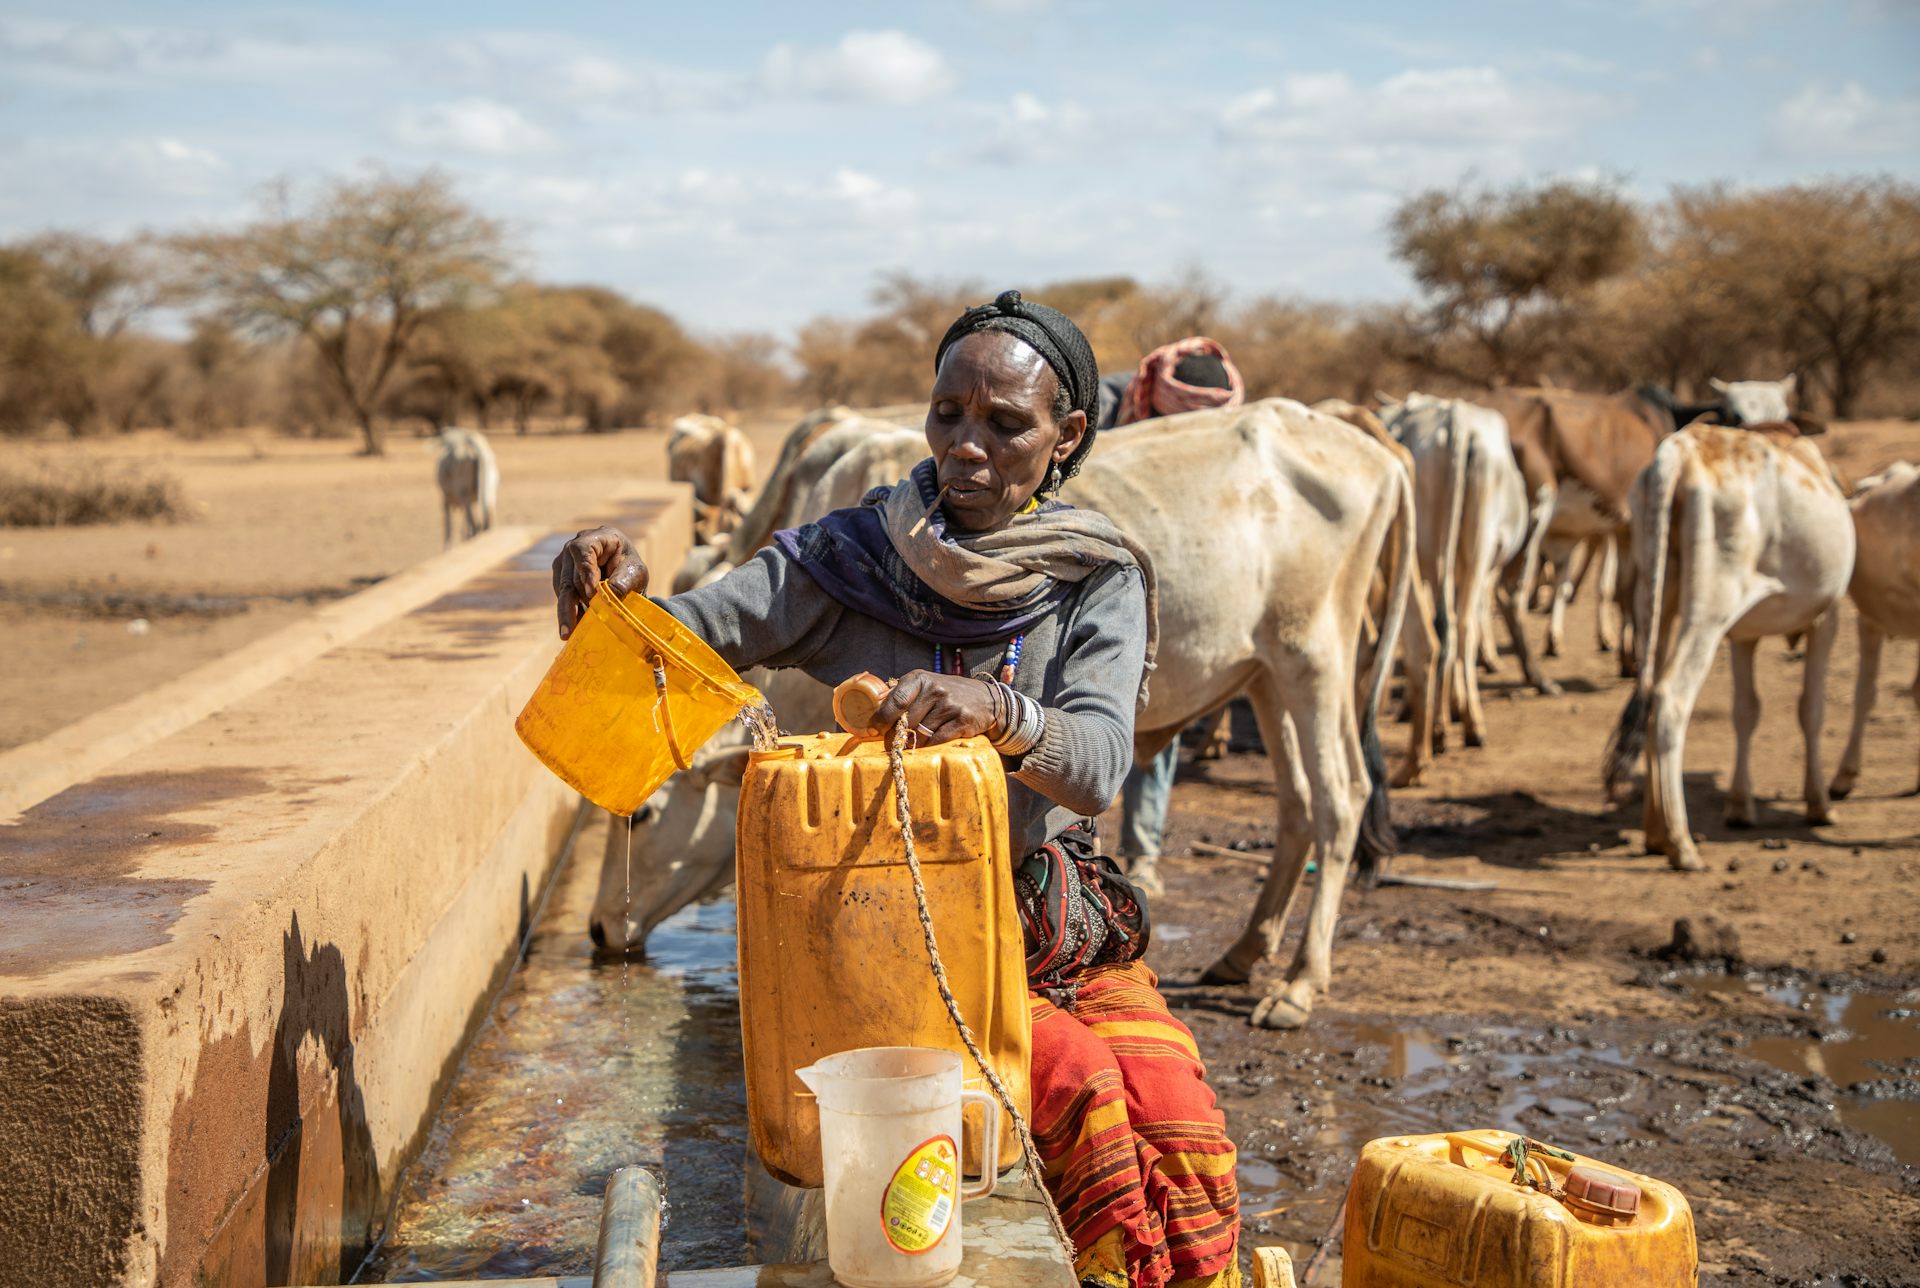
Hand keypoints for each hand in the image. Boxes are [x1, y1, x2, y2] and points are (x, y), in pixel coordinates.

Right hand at [552, 526, 647, 639]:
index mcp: (598, 536)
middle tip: (573, 625)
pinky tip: (573, 628)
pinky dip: (569, 611)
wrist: (624, 576)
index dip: (586, 571)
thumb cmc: (631, 569)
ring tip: (569, 633)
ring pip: (563, 587)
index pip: (584, 550)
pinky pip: (562, 595)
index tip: (591, 593)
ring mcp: (565, 561)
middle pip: (569, 574)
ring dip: (567, 610)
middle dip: (573, 601)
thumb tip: (610, 593)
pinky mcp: (561, 576)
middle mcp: (576, 546)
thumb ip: (624, 580)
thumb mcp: (635, 573)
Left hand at [868, 670, 999, 744]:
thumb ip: (902, 698)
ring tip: (910, 743)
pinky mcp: (963, 720)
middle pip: (906, 721)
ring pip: (920, 733)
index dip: (882, 718)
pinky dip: (929, 745)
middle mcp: (936, 689)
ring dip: (912, 742)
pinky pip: (936, 740)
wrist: (986, 699)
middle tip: (891, 743)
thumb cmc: (946, 695)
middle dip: (895, 736)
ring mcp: (950, 705)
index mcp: (920, 678)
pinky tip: (928, 743)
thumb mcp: (925, 687)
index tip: (873, 729)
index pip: (896, 700)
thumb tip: (873, 720)